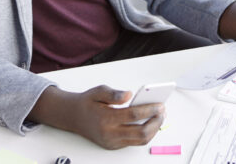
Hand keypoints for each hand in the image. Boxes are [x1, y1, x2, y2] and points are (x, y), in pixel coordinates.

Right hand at [28, 85, 164, 149]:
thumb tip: (128, 95)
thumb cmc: (87, 103)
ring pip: (139, 140)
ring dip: (153, 130)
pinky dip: (145, 133)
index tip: (160, 105)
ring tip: (160, 117)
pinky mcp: (113, 146)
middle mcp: (109, 133)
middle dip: (155, 122)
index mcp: (105, 118)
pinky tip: (150, 123)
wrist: (73, 117)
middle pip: (140, 133)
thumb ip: (114, 93)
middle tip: (163, 112)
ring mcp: (112, 142)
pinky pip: (134, 142)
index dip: (149, 110)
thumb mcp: (98, 91)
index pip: (133, 115)